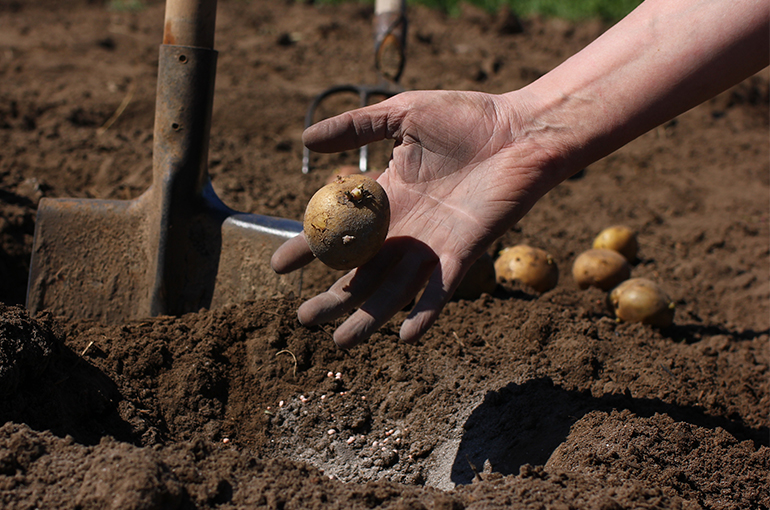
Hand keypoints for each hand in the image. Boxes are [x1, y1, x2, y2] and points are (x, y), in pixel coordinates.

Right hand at [272, 89, 566, 347]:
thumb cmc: (467, 118)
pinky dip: (426, 312)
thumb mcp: (401, 115)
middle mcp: (406, 229)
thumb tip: (304, 140)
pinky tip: (406, 338)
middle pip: (361, 273)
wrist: (521, 130)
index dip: (307, 249)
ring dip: (369, 317)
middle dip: (332, 298)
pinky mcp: (465, 252)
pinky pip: (442, 290)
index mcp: (387, 199)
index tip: (277, 267)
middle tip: (304, 320)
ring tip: (341, 343)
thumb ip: (355, 127)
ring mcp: (434, 244)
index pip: (339, 230)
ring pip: (394, 289)